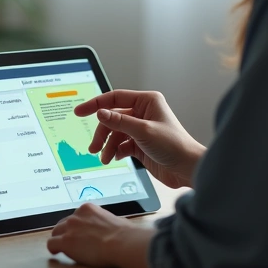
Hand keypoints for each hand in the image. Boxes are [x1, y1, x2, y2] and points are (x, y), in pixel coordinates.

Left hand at [47, 203, 154, 267]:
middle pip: (63, 224)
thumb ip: (104, 222)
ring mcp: (69, 228)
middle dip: (65, 232)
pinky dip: (53, 248)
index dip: (75, 226)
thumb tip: (107, 228)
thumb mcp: (113, 220)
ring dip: (59, 239)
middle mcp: (76, 216)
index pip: (75, 216)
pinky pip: (51, 244)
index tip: (77, 232)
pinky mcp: (65, 241)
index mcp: (88, 209)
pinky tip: (56, 252)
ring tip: (62, 247)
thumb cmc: (124, 235)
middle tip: (70, 240)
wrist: (121, 242)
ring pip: (56, 233)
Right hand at [75, 89, 204, 188]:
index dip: (96, 104)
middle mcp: (144, 113)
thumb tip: (100, 112)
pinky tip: (115, 158)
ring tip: (104, 158)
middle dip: (103, 132)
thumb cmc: (175, 146)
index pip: (115, 98)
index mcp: (147, 101)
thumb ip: (119, 121)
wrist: (187, 169)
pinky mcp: (141, 144)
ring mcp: (142, 129)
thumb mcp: (143, 131)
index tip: (80, 112)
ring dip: (108, 145)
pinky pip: (121, 144)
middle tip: (94, 146)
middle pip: (113, 118)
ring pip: (116, 133)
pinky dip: (116, 151)